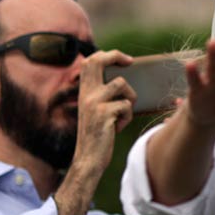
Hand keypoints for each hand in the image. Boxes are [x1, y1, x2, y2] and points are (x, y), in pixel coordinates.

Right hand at [70, 49, 135, 171]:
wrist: (88, 158)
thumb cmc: (98, 135)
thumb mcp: (96, 111)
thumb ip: (102, 95)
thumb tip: (120, 80)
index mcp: (84, 92)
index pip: (90, 62)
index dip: (107, 55)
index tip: (124, 59)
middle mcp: (86, 94)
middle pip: (98, 61)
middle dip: (116, 56)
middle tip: (130, 61)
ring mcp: (94, 103)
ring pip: (121, 84)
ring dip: (129, 99)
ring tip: (122, 115)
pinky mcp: (103, 113)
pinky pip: (126, 106)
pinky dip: (127, 117)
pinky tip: (117, 128)